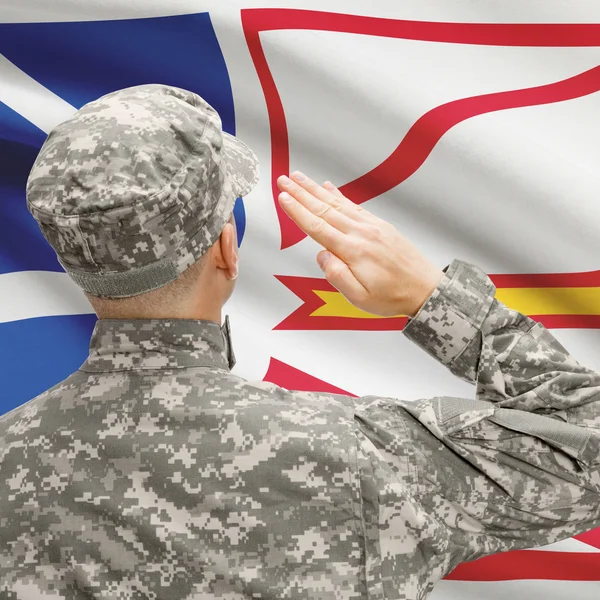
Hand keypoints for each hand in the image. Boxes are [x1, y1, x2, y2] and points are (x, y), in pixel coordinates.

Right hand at [276, 172, 443, 316]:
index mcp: (353, 251)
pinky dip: (339, 195)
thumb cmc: (392, 297)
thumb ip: (336, 276)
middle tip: (284, 179)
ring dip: (315, 190)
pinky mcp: (380, 225)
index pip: (318, 227)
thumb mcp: (360, 298)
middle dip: (301, 193)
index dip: (298, 211)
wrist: (425, 289)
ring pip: (337, 204)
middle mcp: (361, 233)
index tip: (283, 197)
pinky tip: (328, 187)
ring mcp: (372, 227)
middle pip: (324, 209)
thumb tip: (321, 255)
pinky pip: (354, 206)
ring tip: (299, 177)